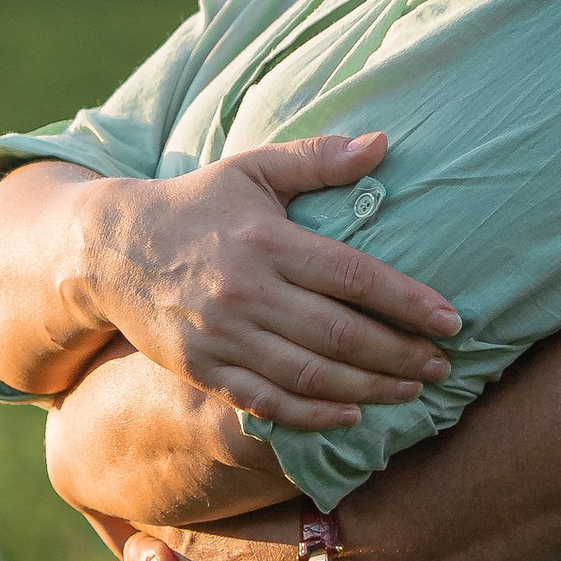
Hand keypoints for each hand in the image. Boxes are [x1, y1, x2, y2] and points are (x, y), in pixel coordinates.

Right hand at [0, 133, 461, 429]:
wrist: (108, 249)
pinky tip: (350, 416)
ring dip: (368, 389)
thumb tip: (384, 144)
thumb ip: (318, 159)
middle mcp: (247, 291)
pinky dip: (312, 414)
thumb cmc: (196, 204)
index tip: (452, 321)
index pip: (354, 276)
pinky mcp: (202, 368)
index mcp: (268, 240)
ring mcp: (222, 335)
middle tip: (444, 366)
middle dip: (400, 354)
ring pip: (309, 373)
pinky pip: (265, 401)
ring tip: (412, 391)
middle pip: (340, 333)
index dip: (408, 302)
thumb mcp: (253, 169)